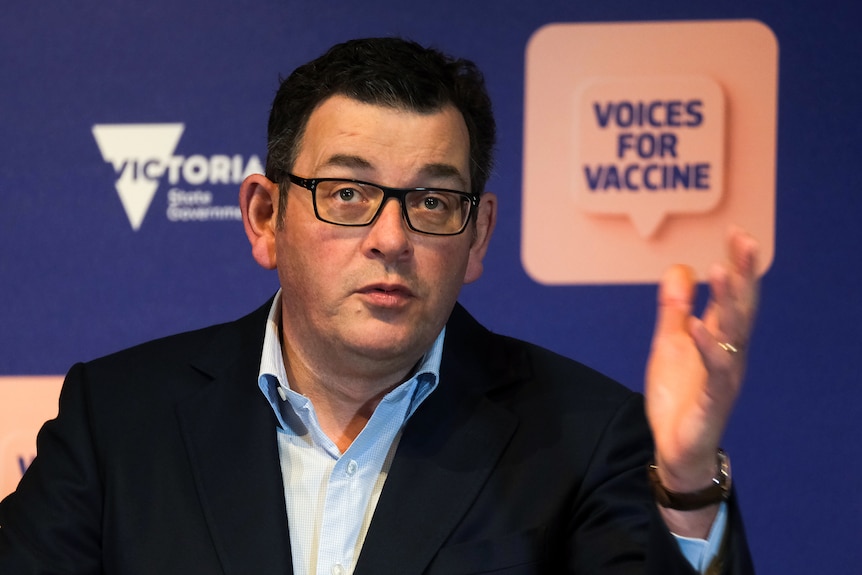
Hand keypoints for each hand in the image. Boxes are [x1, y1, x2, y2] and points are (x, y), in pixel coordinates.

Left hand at [645, 228, 758, 495]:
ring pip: (733, 334)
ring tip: (721, 271)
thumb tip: (679, 269)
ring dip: (728, 302)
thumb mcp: (670, 345)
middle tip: (746, 241)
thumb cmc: (679, 396)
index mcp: (720, 338)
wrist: (677, 448)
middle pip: (741, 307)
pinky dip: (707, 347)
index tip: (737, 232)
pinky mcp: (713, 400)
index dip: (737, 265)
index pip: (733, 295)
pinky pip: (714, 371)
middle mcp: (730, 353)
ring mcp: (724, 376)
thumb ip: (674, 310)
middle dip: (744, 274)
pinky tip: (698, 325)